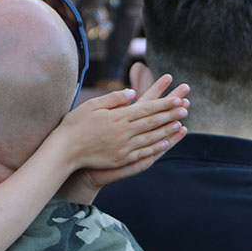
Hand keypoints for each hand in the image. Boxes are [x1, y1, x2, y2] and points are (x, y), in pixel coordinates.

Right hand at [59, 72, 190, 202]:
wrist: (65, 151)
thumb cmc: (75, 125)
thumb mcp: (92, 105)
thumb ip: (113, 98)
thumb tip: (132, 92)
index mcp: (118, 116)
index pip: (146, 107)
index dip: (164, 103)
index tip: (177, 98)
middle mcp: (124, 131)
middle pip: (152, 121)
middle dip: (171, 114)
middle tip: (186, 108)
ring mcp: (123, 146)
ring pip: (151, 137)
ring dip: (167, 130)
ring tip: (181, 124)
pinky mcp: (121, 159)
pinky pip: (143, 152)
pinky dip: (156, 147)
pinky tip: (165, 143)